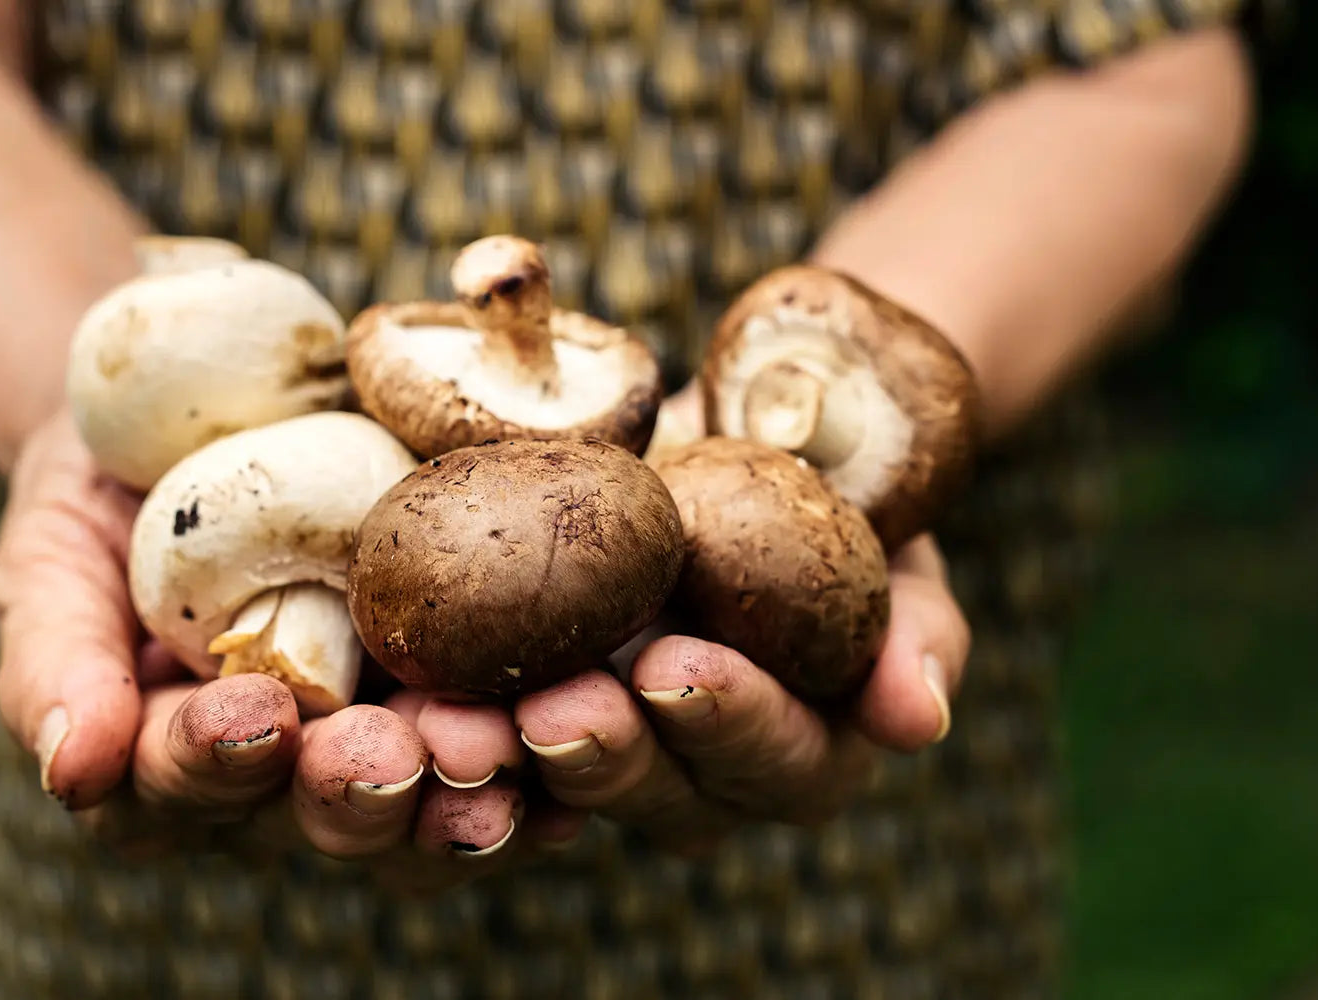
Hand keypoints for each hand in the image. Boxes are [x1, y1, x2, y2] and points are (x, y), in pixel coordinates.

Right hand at [0, 409, 578, 887]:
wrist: (205, 410)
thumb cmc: (107, 498)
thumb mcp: (50, 557)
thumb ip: (54, 657)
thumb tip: (71, 767)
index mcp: (177, 765)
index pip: (180, 792)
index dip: (213, 764)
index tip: (252, 711)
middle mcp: (292, 780)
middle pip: (328, 821)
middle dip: (361, 793)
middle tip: (393, 752)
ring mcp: (394, 740)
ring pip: (437, 802)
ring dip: (469, 784)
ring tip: (497, 741)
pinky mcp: (479, 691)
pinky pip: (530, 740)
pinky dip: (559, 737)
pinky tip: (589, 710)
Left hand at [408, 534, 965, 855]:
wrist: (747, 437)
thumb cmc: (844, 503)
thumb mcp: (897, 549)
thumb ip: (914, 631)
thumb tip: (914, 718)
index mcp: (802, 754)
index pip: (776, 763)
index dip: (729, 723)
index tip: (677, 666)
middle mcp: (704, 777)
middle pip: (656, 794)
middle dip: (602, 754)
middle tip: (550, 709)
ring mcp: (612, 750)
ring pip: (557, 783)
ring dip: (504, 756)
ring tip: (457, 717)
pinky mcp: (530, 708)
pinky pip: (487, 729)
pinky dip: (442, 716)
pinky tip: (402, 690)